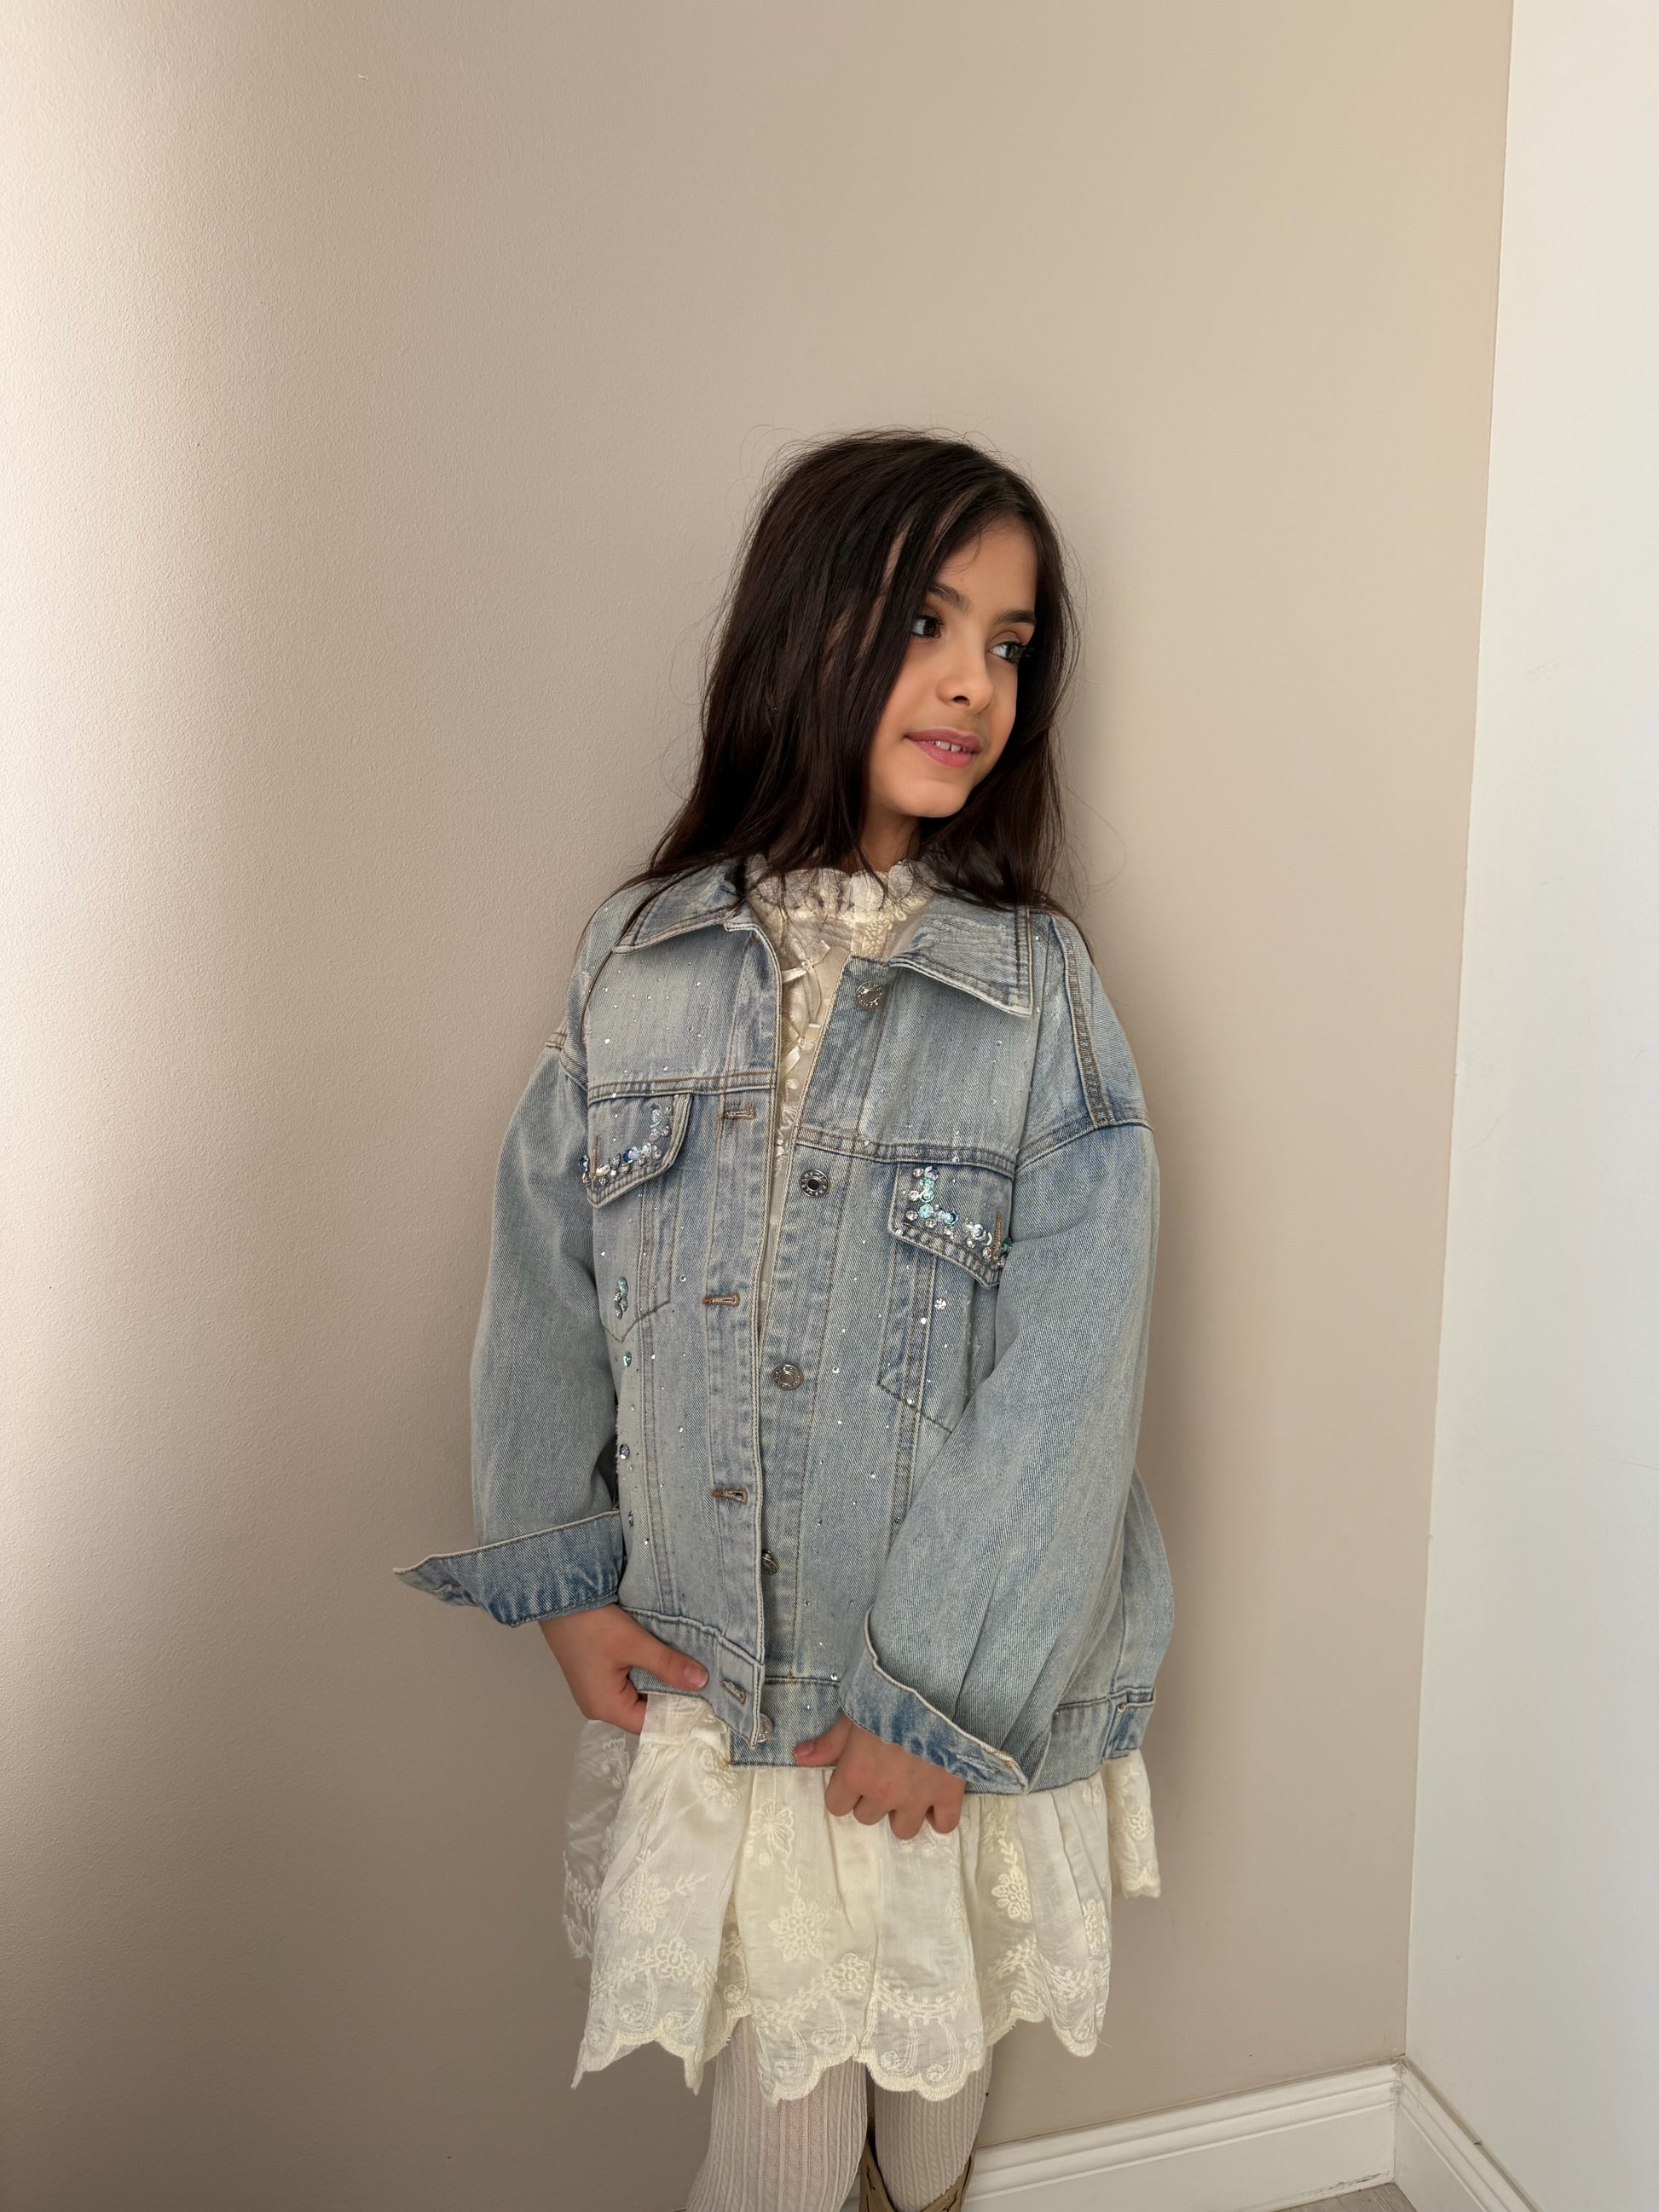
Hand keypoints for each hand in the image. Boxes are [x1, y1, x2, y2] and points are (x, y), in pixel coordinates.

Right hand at [539, 1603, 706, 1733]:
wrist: (560, 1596)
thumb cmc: (591, 1623)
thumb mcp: (634, 1643)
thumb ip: (668, 1665)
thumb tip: (701, 1681)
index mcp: (605, 1707)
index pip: (650, 1723)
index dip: (677, 1712)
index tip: (704, 1698)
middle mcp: (598, 1706)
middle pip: (643, 1711)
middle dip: (669, 1695)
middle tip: (699, 1680)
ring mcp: (595, 1690)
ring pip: (636, 1695)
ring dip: (657, 1681)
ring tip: (683, 1668)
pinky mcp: (596, 1674)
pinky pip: (626, 1682)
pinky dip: (644, 1672)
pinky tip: (660, 1659)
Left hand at [792, 1714, 964, 1840]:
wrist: (937, 1690)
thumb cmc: (890, 1698)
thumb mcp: (854, 1715)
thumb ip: (829, 1742)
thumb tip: (798, 1756)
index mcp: (856, 1775)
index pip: (836, 1806)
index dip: (844, 1790)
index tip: (854, 1774)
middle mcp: (883, 1794)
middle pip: (866, 1817)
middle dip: (872, 1798)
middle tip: (885, 1772)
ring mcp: (917, 1799)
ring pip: (902, 1829)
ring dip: (903, 1813)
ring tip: (909, 1788)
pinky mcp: (948, 1795)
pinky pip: (944, 1825)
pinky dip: (939, 1816)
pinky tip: (935, 1798)